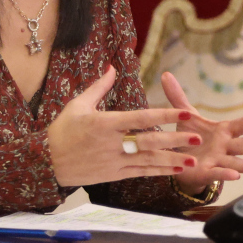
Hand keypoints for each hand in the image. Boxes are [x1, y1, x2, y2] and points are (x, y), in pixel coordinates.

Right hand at [48, 65, 200, 186]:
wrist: (44, 163)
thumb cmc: (61, 131)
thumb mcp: (77, 105)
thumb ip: (98, 87)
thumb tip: (112, 67)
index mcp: (105, 123)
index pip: (141, 118)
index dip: (164, 115)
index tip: (185, 113)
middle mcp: (111, 143)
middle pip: (148, 141)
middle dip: (175, 140)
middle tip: (197, 137)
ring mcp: (113, 161)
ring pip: (147, 161)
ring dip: (172, 161)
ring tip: (193, 160)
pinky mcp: (113, 175)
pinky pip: (140, 173)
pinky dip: (159, 171)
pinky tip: (175, 170)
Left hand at [161, 72, 242, 194]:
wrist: (180, 163)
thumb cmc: (190, 138)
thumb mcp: (185, 117)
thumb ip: (178, 97)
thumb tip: (166, 74)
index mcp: (223, 131)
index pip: (240, 125)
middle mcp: (224, 147)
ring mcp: (218, 161)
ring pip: (237, 164)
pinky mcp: (207, 173)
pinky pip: (218, 174)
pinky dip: (225, 175)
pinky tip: (235, 177)